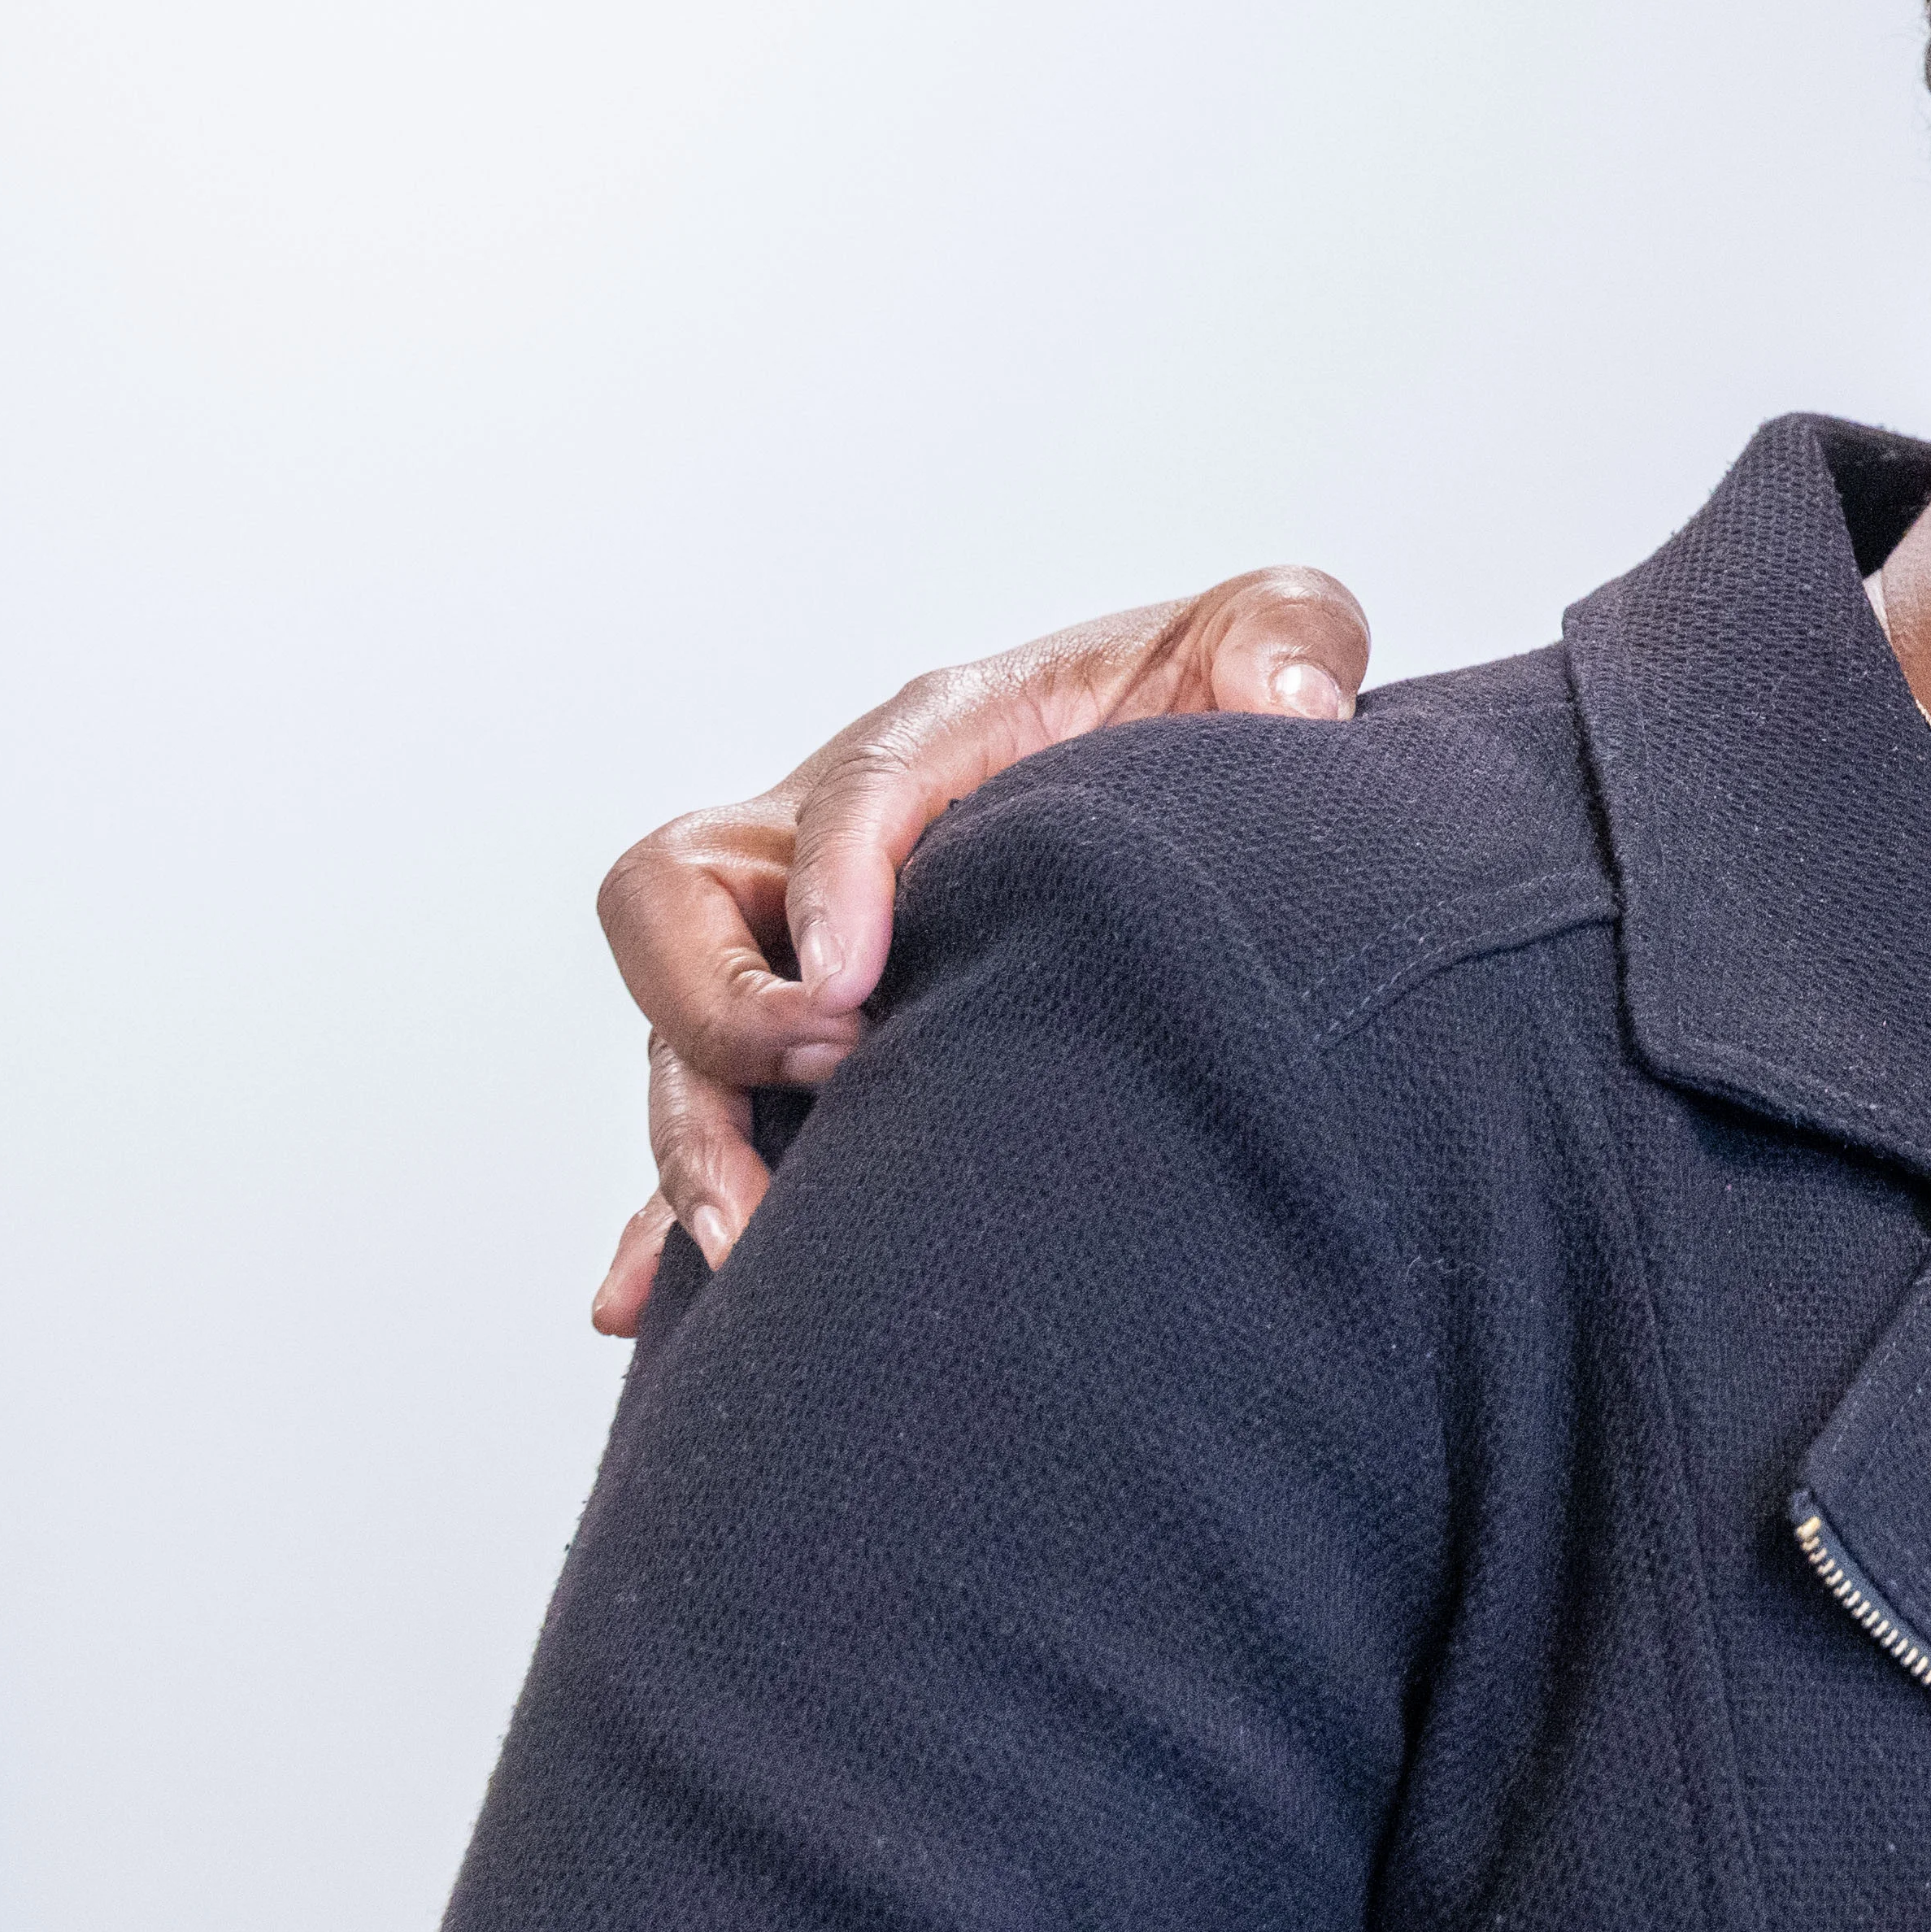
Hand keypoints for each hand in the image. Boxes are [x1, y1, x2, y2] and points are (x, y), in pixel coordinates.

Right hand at [579, 567, 1371, 1330]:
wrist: (1205, 772)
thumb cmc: (1217, 698)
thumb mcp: (1271, 632)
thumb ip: (1286, 638)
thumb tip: (1286, 705)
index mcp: (941, 734)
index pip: (857, 787)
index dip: (836, 875)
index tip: (853, 983)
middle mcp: (830, 842)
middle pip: (682, 901)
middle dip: (721, 1000)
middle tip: (829, 1071)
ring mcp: (803, 949)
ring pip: (680, 1035)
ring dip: (693, 1135)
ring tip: (753, 1236)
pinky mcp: (816, 1049)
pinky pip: (710, 1127)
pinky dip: (662, 1209)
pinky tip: (643, 1299)